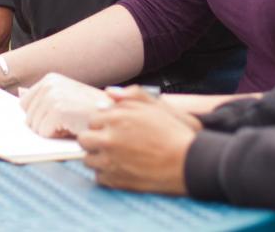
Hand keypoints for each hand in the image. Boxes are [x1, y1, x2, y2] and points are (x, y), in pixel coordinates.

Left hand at [18, 73, 109, 137]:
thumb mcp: (66, 97)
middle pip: (28, 117)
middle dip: (45, 125)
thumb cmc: (92, 110)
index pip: (24, 104)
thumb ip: (42, 94)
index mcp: (50, 79)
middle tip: (68, 120)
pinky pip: (43, 133)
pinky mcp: (58, 110)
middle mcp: (49, 84)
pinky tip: (72, 128)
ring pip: (34, 127)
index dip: (40, 116)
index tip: (59, 115)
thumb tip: (20, 93)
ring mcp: (53, 96)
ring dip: (52, 132)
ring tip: (71, 123)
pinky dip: (57, 137)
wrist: (115, 114)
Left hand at [77, 86, 200, 195]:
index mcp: (117, 118)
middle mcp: (109, 139)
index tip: (113, 127)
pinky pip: (98, 177)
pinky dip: (106, 174)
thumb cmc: (175, 133)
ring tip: (115, 156)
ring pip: (88, 159)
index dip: (104, 123)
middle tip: (110, 141)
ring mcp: (110, 162)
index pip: (93, 118)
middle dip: (94, 138)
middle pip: (84, 139)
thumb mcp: (156, 106)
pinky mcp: (116, 181)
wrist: (189, 163)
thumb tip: (108, 93)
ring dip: (98, 157)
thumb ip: (131, 96)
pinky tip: (120, 169)